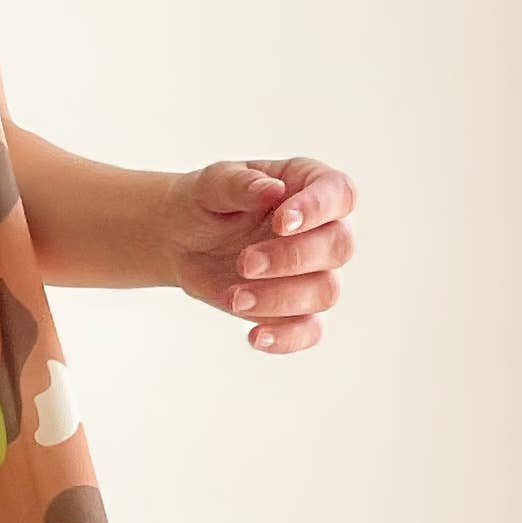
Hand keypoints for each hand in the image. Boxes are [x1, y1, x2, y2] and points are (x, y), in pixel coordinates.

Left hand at [173, 156, 356, 353]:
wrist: (182, 239)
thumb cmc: (205, 202)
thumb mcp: (212, 184)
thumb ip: (240, 183)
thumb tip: (272, 189)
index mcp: (309, 186)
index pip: (339, 193)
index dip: (319, 209)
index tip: (281, 223)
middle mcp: (322, 229)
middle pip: (339, 247)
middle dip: (292, 258)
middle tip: (244, 263)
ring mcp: (313, 271)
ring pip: (326, 292)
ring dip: (281, 298)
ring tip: (234, 298)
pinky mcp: (296, 309)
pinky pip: (310, 331)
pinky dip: (287, 339)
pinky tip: (256, 337)